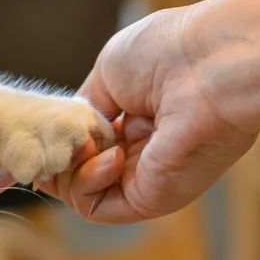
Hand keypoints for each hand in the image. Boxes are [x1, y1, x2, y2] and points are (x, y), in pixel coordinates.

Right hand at [39, 6, 256, 222]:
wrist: (211, 64)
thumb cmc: (168, 53)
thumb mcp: (108, 73)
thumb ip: (84, 111)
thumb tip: (69, 137)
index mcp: (137, 120)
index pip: (84, 145)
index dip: (60, 140)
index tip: (48, 128)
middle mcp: (142, 153)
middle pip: (75, 171)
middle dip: (59, 154)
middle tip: (66, 133)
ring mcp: (145, 178)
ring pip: (79, 192)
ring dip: (69, 168)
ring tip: (88, 141)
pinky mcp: (150, 200)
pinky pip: (94, 206)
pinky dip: (84, 183)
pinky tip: (109, 154)